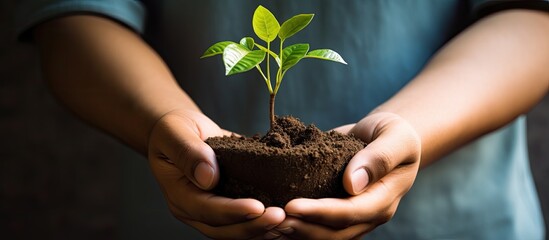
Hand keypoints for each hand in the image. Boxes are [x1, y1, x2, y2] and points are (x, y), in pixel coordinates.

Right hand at [148, 109, 284, 238]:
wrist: (182, 132)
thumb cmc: (174, 130)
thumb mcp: (175, 133)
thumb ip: (188, 152)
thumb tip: (208, 177)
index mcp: (180, 196)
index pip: (207, 210)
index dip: (233, 211)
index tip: (258, 207)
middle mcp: (196, 211)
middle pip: (226, 229)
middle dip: (255, 226)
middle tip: (282, 216)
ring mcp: (213, 212)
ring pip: (239, 231)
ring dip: (264, 228)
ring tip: (291, 220)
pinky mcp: (230, 206)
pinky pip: (248, 221)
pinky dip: (267, 221)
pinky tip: (290, 215)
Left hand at [270, 112, 420, 238]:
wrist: (388, 138)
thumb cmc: (394, 133)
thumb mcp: (396, 137)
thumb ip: (379, 158)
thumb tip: (352, 183)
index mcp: (383, 199)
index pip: (350, 213)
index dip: (320, 212)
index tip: (291, 205)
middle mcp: (368, 215)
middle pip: (333, 233)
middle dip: (301, 227)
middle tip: (271, 218)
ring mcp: (353, 218)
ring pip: (322, 236)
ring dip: (294, 232)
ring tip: (266, 223)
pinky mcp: (337, 213)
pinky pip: (316, 226)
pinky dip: (295, 225)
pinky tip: (271, 219)